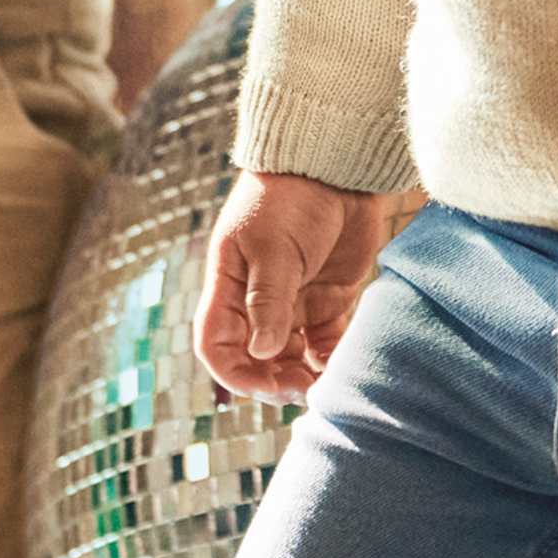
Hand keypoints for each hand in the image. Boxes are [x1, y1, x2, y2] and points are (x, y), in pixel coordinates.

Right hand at [195, 170, 398, 402]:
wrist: (336, 167)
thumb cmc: (291, 198)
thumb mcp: (273, 248)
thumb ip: (268, 300)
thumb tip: (262, 353)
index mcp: (229, 287)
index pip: (216, 345)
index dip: (233, 373)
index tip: (264, 386)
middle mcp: (256, 301)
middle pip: (254, 359)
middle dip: (272, 382)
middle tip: (300, 390)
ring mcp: (294, 302)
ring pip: (290, 357)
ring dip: (302, 377)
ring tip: (324, 384)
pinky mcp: (328, 300)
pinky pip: (325, 343)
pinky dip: (330, 360)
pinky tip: (342, 367)